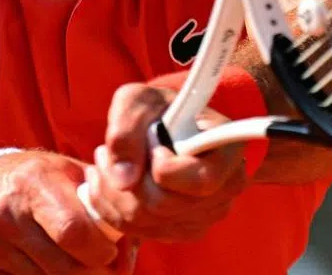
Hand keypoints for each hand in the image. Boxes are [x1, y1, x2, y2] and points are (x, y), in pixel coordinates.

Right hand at [0, 151, 137, 273]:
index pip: (74, 232)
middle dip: (93, 274)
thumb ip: (103, 200)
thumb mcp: (69, 174)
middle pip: (65, 268)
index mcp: (32, 181)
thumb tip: (135, 234)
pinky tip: (46, 267)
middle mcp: (4, 211)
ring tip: (75, 264)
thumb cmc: (40, 181)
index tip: (111, 251)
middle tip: (103, 267)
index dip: (103, 253)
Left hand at [84, 83, 248, 240]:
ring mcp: (205, 215)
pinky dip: (110, 206)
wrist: (166, 123)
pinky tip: (105, 181)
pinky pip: (137, 230)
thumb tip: (123, 179)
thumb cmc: (157, 108)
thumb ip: (127, 129)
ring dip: (109, 191)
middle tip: (105, 151)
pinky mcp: (182, 228)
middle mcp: (224, 191)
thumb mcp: (138, 101)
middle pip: (162, 205)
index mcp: (228, 153)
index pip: (199, 182)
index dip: (163, 166)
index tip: (151, 139)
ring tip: (103, 162)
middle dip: (122, 178)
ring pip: (143, 221)